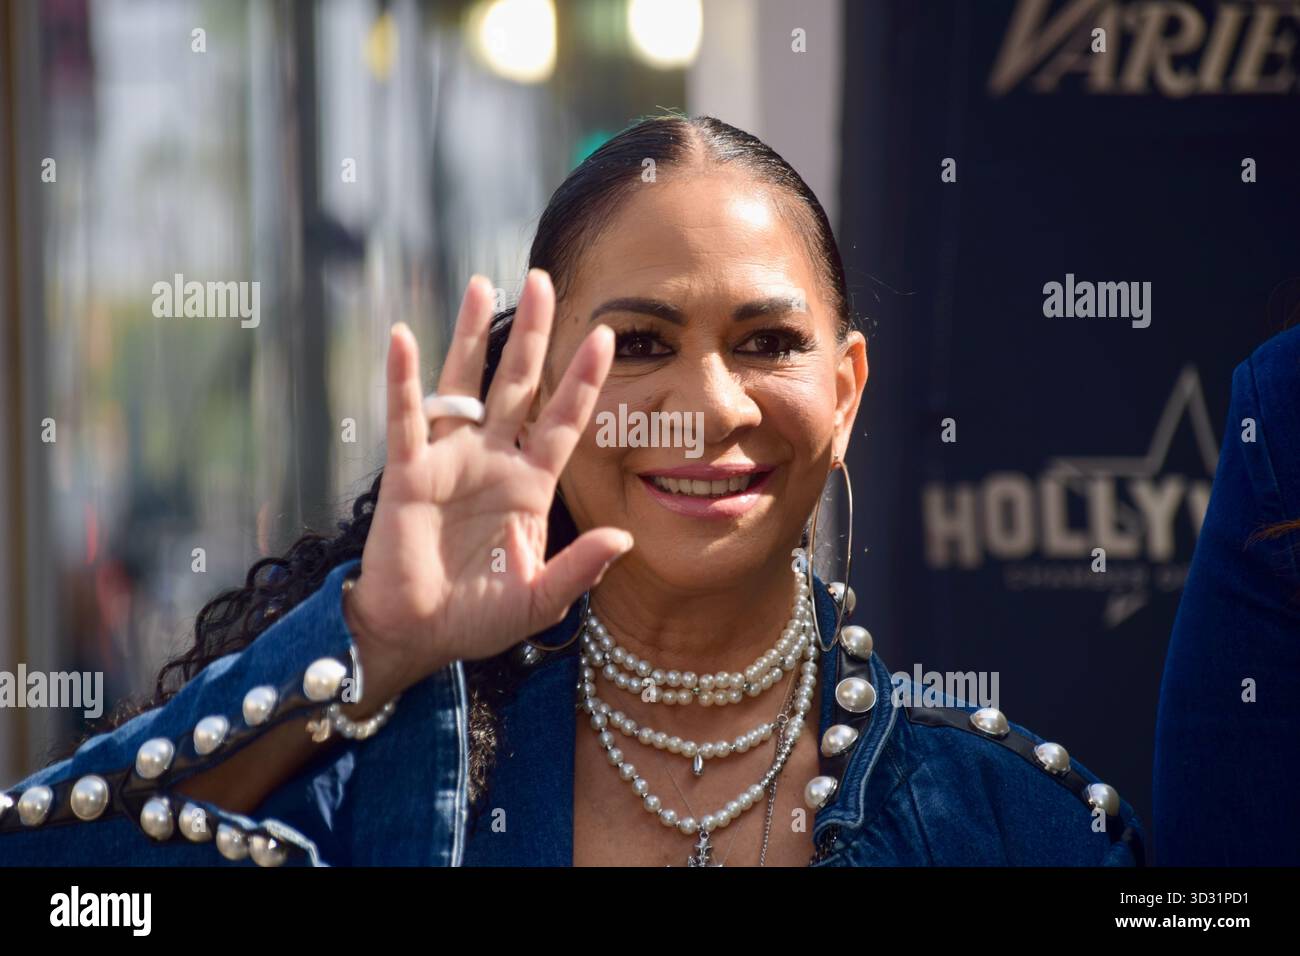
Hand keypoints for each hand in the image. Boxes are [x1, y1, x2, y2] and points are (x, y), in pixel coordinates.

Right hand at [344, 269, 631, 699]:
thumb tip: (623, 539)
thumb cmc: (478, 619)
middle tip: (544, 280)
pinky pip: (407, 420)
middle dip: (533, 335)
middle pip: (518, 385)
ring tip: (480, 284)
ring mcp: (449, 462)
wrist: (417, 637)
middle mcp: (492, 461)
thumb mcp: (539, 600)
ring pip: (464, 386)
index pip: (562, 420)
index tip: (605, 335)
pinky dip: (403, 381)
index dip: (582, 380)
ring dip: (471, 337)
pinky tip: (402, 337)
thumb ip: (579, 570)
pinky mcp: (407, 475)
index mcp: (530, 485)